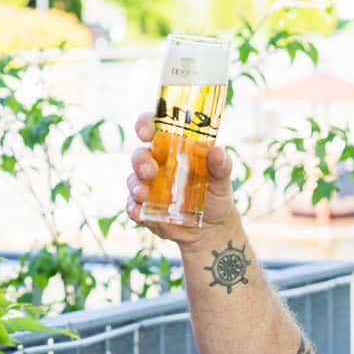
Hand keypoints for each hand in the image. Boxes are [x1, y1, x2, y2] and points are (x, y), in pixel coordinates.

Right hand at [124, 112, 238, 245]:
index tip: (146, 132)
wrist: (212, 228)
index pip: (153, 129)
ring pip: (133, 180)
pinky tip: (139, 211)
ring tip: (144, 194)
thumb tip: (216, 151)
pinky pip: (132, 206)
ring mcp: (148, 187)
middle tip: (151, 171)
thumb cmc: (216, 195)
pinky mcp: (145, 209)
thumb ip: (220, 165)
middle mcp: (157, 165)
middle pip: (139, 155)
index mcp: (173, 149)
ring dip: (135, 185)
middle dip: (141, 161)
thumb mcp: (222, 179)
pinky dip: (133, 208)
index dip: (145, 125)